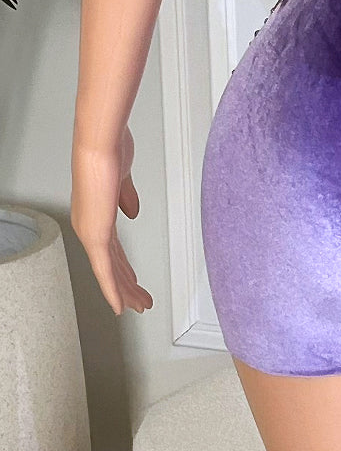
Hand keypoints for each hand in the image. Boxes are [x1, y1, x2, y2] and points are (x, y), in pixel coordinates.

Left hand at [71, 122, 153, 315]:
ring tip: (141, 305)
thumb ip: (126, 197)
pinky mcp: (94, 236)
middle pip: (111, 266)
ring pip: (110, 273)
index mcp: (94, 215)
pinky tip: (121, 305)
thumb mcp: (121, 179)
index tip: (134, 281)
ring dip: (126, 291)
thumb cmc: (109, 153)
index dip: (124, 268)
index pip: (112, 250)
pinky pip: (105, 270)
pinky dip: (113, 290)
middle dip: (128, 285)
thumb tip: (132, 212)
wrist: (100, 145)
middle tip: (141, 301)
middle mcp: (89, 228)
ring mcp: (90, 234)